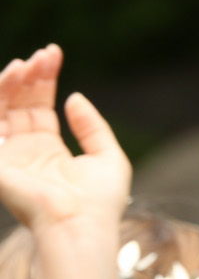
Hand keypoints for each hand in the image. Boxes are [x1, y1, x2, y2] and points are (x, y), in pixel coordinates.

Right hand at [0, 45, 129, 234]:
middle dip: (28, 75)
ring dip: (11, 81)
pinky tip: (11, 77)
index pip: (38, 106)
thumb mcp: (109, 158)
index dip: (44, 79)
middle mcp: (23, 151)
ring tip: (27, 64)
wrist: (80, 225)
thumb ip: (93, 127)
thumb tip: (74, 97)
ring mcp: (6, 153)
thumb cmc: (99, 202)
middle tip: (43, 55)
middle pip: (18, 102)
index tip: (53, 53)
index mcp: (47, 152)